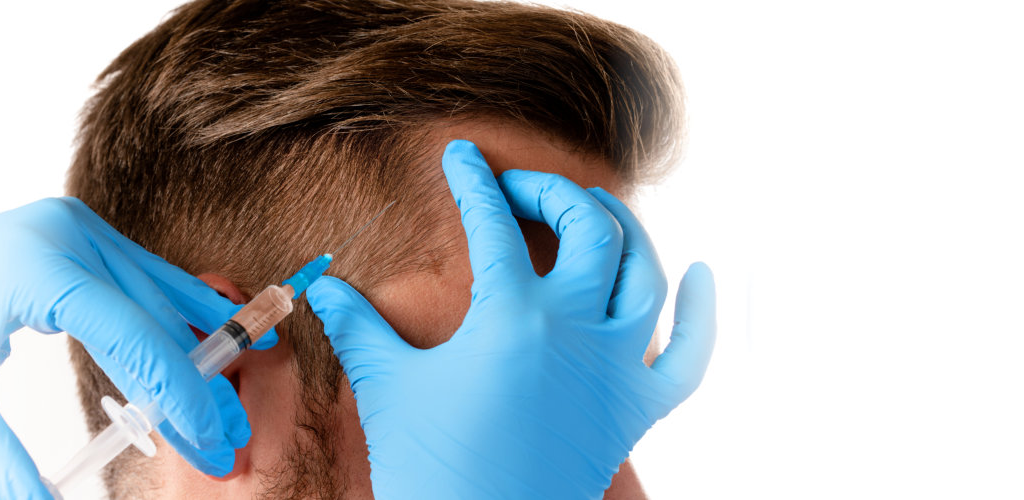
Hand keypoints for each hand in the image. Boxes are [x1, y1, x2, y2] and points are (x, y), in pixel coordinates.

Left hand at [0, 198, 270, 498]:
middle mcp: (70, 237)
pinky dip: (183, 317)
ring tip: (225, 413)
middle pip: (157, 319)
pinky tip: (222, 343)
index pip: (132, 333)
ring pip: (163, 298)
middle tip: (222, 445)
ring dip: (200, 358)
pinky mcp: (84, 236)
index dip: (177, 392)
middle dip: (196, 389)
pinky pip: (149, 279)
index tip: (204, 437)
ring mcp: (81, 231)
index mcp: (39, 266)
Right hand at [307, 140, 717, 498]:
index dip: (473, 180)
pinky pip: (688, 353)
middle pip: (589, 226)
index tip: (461, 156)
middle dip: (554, 192)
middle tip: (519, 190)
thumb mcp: (389, 388)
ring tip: (593, 212)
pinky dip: (700, 311)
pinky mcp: (639, 408)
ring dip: (623, 231)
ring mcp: (616, 367)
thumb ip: (359, 328)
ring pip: (645, 273)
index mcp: (512, 316)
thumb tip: (323, 288)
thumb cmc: (431, 468)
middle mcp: (576, 328)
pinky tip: (699, 276)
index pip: (493, 223)